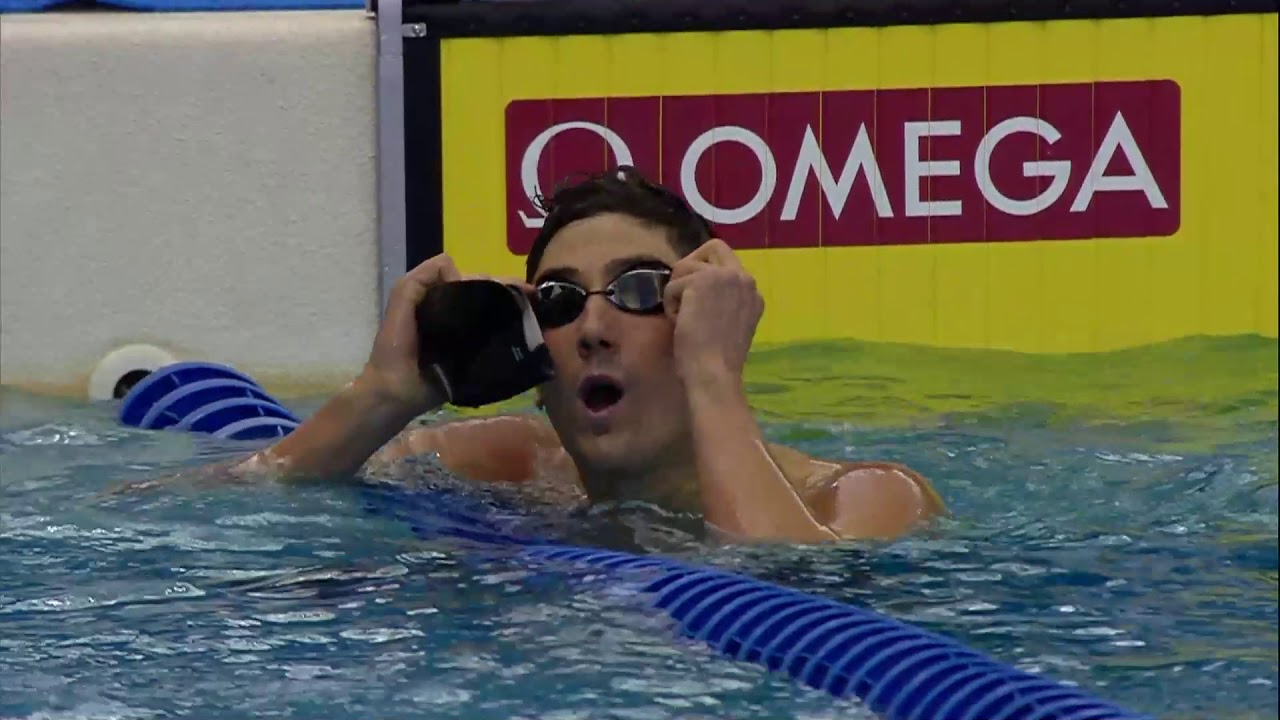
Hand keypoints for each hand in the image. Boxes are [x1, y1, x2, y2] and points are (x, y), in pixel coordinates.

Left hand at [361, 254, 533, 414]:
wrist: (395, 390)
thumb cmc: (396, 344)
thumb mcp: (401, 299)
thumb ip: (422, 278)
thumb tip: (461, 275)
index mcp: (440, 299)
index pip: (472, 281)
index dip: (492, 280)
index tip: (514, 286)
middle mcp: (455, 316)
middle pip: (487, 298)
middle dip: (510, 293)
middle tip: (532, 297)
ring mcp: (467, 339)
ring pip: (495, 319)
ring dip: (515, 314)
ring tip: (536, 312)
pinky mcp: (474, 361)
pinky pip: (494, 345)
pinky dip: (511, 338)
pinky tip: (528, 334)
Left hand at [662, 239, 763, 388]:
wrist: (713, 373)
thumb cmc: (717, 359)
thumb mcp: (730, 324)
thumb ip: (724, 301)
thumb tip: (696, 289)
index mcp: (753, 293)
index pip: (727, 263)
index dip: (705, 275)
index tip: (695, 299)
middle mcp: (745, 279)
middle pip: (713, 247)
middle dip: (690, 267)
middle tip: (682, 293)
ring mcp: (727, 276)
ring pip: (686, 266)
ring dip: (677, 291)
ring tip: (682, 318)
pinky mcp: (704, 281)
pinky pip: (673, 284)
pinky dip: (670, 304)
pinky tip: (680, 323)